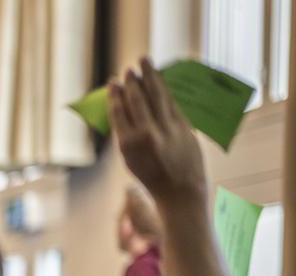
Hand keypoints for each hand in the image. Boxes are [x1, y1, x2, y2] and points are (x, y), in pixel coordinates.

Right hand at [107, 58, 205, 206]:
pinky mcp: (184, 126)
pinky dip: (164, 89)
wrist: (180, 191)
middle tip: (128, 70)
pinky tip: (159, 80)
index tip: (113, 83)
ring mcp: (167, 129)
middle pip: (137, 100)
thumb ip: (126, 134)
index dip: (115, 96)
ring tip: (144, 61)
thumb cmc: (153, 176)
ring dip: (149, 76)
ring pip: (156, 95)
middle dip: (132, 82)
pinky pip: (171, 102)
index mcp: (128, 144)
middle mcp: (147, 134)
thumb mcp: (131, 159)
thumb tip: (123, 108)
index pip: (119, 112)